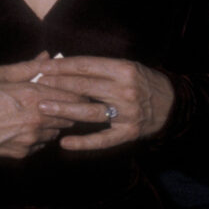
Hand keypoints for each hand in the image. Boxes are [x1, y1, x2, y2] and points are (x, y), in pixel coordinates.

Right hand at [0, 54, 81, 158]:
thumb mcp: (2, 74)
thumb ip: (29, 66)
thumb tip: (48, 56)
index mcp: (34, 95)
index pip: (72, 96)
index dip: (78, 92)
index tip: (80, 89)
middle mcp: (37, 118)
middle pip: (69, 115)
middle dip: (70, 108)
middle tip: (68, 101)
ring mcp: (31, 137)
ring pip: (57, 130)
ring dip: (56, 122)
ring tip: (47, 113)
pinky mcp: (23, 152)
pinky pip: (42, 143)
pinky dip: (41, 135)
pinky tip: (31, 127)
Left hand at [35, 56, 174, 150]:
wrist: (172, 104)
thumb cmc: (144, 81)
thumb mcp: (128, 67)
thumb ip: (102, 68)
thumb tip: (69, 66)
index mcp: (124, 69)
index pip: (87, 66)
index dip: (63, 66)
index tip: (43, 67)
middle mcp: (125, 89)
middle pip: (85, 87)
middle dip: (58, 85)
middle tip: (36, 85)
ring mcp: (127, 113)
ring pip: (89, 111)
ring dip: (64, 110)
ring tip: (43, 108)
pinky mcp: (128, 132)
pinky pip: (102, 139)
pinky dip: (83, 142)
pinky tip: (65, 143)